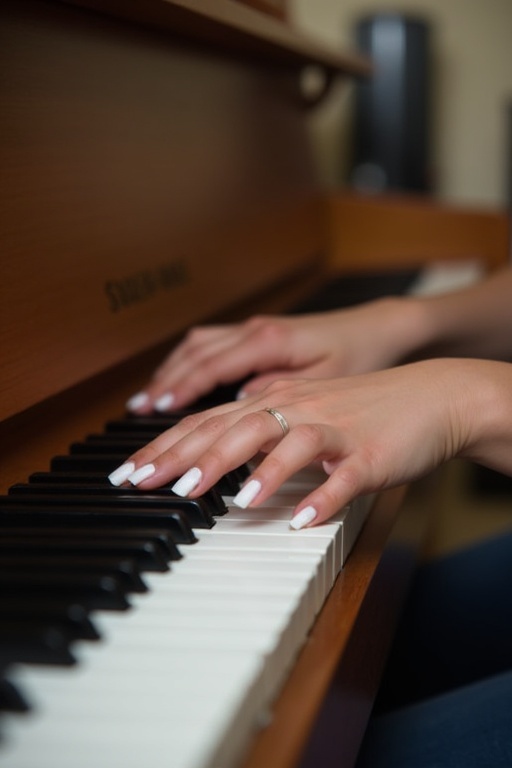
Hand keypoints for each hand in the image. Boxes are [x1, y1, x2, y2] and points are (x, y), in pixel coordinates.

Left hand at [110, 358, 498, 527]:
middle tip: (147, 482)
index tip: (128, 472)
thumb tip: (214, 457)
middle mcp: (298, 408)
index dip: (166, 444)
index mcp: (277, 402)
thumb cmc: (363, 409)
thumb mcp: (303, 414)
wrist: (433, 395)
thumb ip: (261, 432)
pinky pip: (344, 476)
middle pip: (234, 428)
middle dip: (186, 455)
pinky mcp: (371, 453)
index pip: (210, 421)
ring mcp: (335, 429)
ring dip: (249, 469)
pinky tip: (300, 520)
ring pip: (285, 442)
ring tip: (213, 496)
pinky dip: (321, 496)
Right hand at [126, 297, 425, 412]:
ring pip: (194, 348)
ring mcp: (252, 330)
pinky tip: (174, 385)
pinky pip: (207, 346)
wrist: (379, 328)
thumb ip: (281, 391)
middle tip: (136, 419)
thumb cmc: (359, 355)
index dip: (179, 392)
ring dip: (167, 376)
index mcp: (268, 341)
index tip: (152, 414)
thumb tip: (237, 405)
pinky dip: (184, 366)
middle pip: (193, 360)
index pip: (210, 367)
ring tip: (142, 407)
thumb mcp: (328, 380)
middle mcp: (253, 331)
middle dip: (161, 392)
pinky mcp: (256, 336)